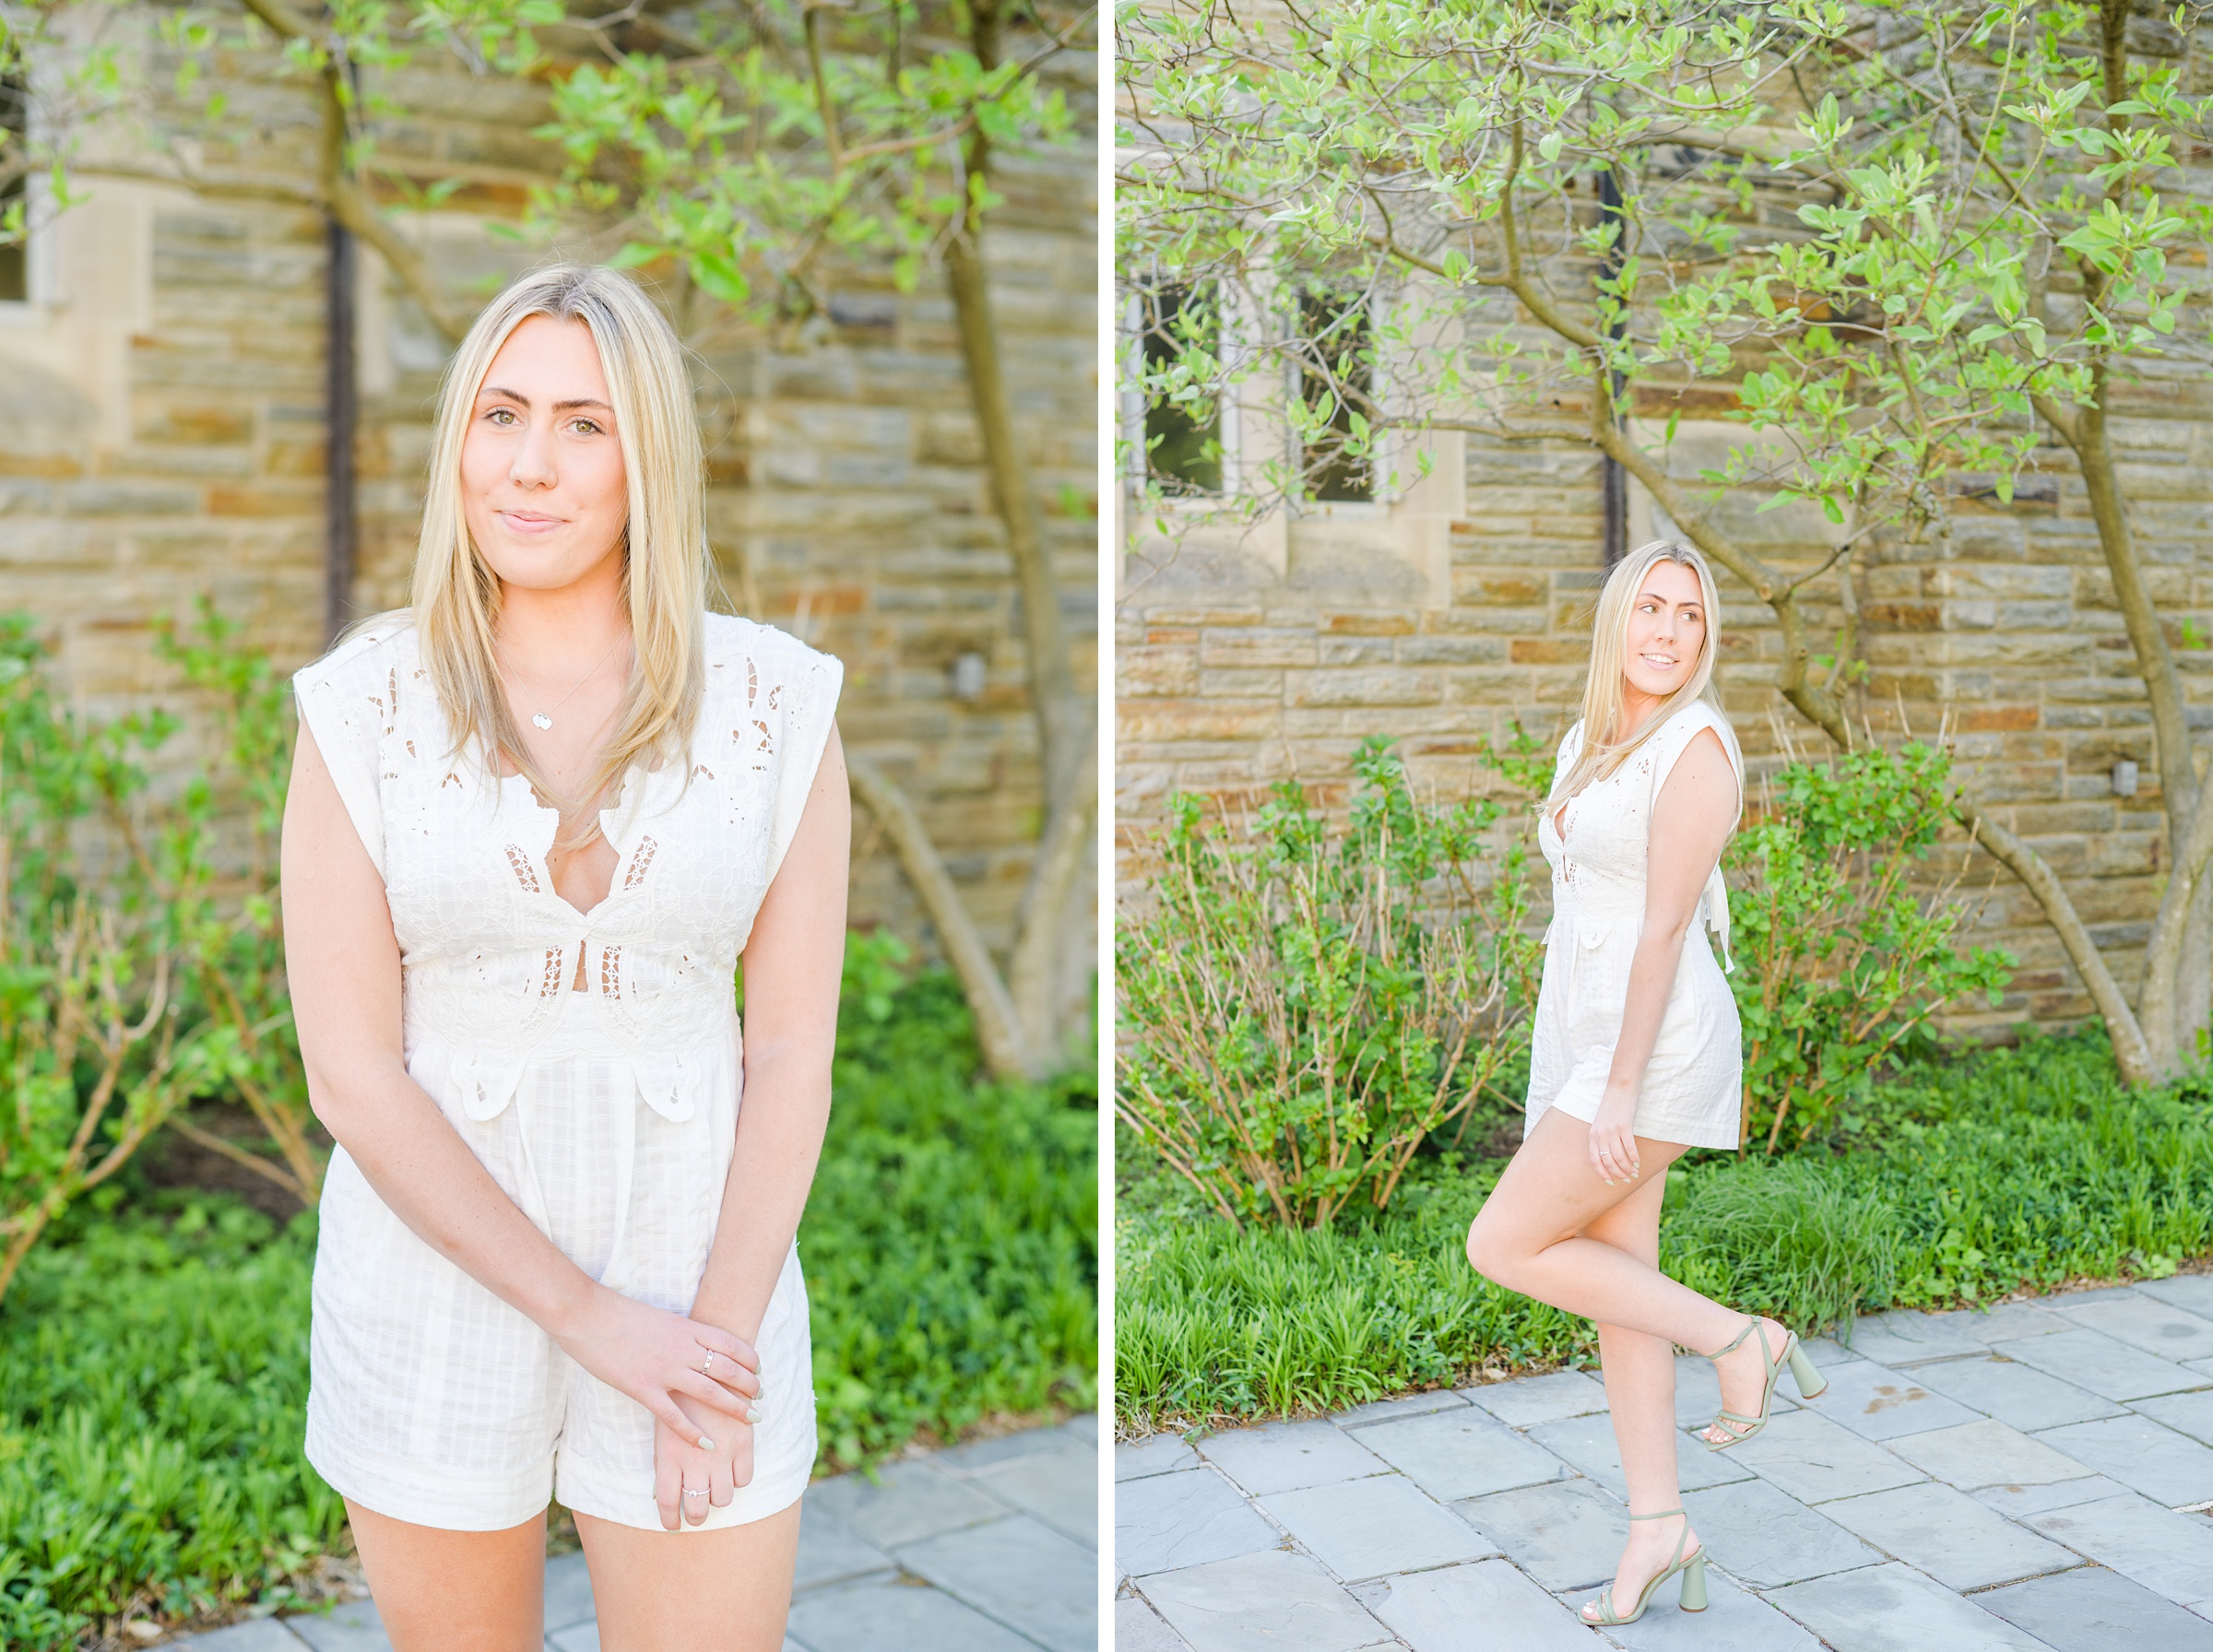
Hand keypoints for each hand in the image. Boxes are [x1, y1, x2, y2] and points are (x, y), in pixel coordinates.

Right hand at [550, 1282, 761, 1446]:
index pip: (731, 1344)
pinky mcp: (642, 1388)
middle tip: (761, 1399)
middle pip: (728, 1369)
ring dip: (734, 1407)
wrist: (587, 1315)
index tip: (759, 1370)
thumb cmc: (620, 1314)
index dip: (750, 1358)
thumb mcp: (661, 1318)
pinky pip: (673, 1416)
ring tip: (751, 1419)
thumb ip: (681, 1333)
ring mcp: (664, 1370)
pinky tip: (707, 1444)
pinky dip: (692, 1432)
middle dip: (749, 1385)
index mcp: (687, 1328)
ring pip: (710, 1393)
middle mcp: (682, 1349)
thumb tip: (696, 1343)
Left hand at [655, 1392, 756, 1529]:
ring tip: (714, 1491)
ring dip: (717, 1499)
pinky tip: (730, 1471)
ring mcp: (722, 1453)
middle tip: (695, 1514)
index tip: (672, 1525)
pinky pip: (745, 1478)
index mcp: (669, 1456)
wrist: (708, 1365)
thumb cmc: (678, 1398)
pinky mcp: (743, 1443)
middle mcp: (695, 1460)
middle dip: (695, 1517)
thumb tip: (662, 1496)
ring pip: (724, 1499)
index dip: (669, 1520)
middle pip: (697, 1509)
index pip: (667, 1502)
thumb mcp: (664, 1429)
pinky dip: (737, 1480)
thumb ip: (665, 1462)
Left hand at [1589, 1101, 1641, 1185]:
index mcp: (1592, 1135)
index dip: (1602, 1173)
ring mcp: (1612, 1130)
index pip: (1595, 1160)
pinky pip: (1630, 1148)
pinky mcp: (1624, 1126)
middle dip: (1618, 1173)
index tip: (1611, 1182)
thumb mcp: (1601, 1123)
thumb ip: (1602, 1138)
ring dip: (1628, 1168)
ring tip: (1635, 1173)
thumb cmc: (1612, 1106)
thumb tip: (1610, 1157)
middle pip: (1608, 1161)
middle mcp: (1600, 1134)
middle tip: (1628, 1179)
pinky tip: (1639, 1162)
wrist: (1620, 1087)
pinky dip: (1635, 1158)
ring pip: (1620, 1157)